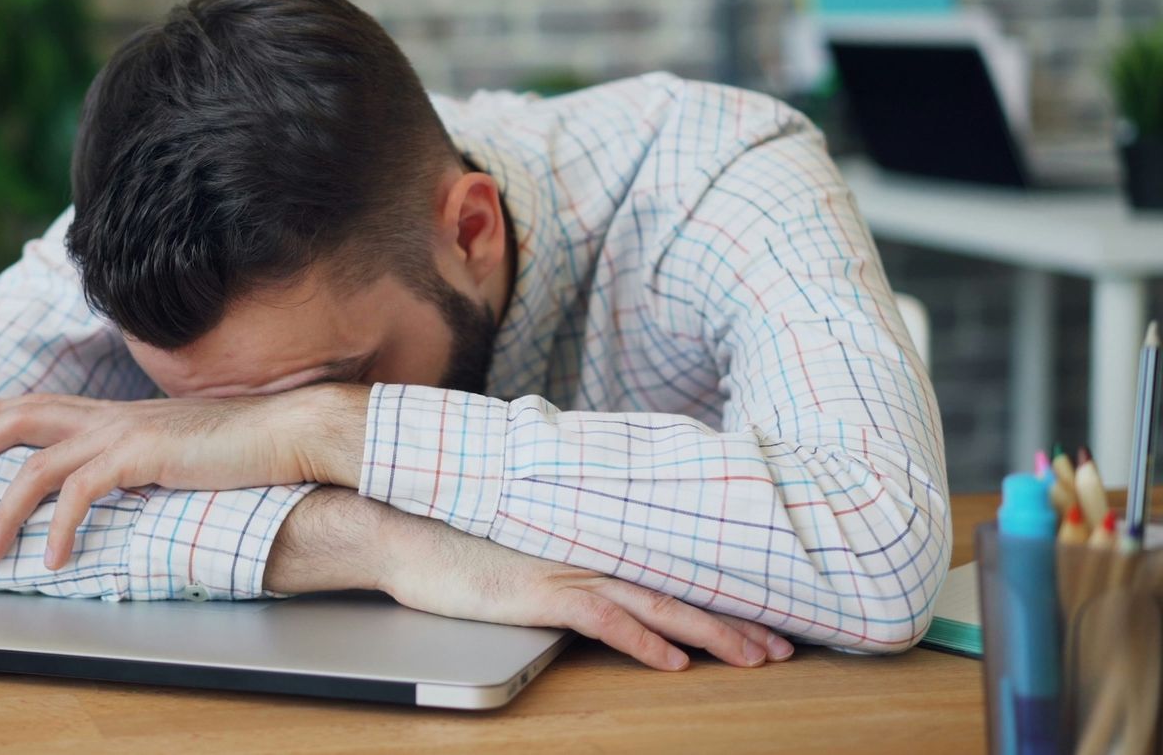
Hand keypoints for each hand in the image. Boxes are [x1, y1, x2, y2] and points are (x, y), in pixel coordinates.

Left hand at [0, 384, 368, 568]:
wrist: (287, 433)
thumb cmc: (246, 446)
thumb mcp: (183, 448)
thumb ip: (149, 457)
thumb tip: (134, 476)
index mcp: (122, 412)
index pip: (45, 403)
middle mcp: (114, 415)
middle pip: (24, 418)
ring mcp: (124, 432)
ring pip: (38, 465)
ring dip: (5, 510)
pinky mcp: (140, 457)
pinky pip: (80, 494)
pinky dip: (60, 529)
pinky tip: (54, 559)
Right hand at [266, 489, 794, 671]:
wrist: (403, 527)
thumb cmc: (453, 538)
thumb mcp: (520, 545)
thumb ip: (561, 553)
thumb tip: (589, 573)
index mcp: (587, 541)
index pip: (668, 571)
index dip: (719, 596)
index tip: (763, 617)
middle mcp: (588, 552)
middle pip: (679, 589)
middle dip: (738, 621)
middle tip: (785, 647)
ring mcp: (567, 570)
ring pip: (658, 603)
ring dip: (712, 633)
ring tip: (757, 656)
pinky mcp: (540, 592)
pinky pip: (604, 620)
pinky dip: (643, 641)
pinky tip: (674, 662)